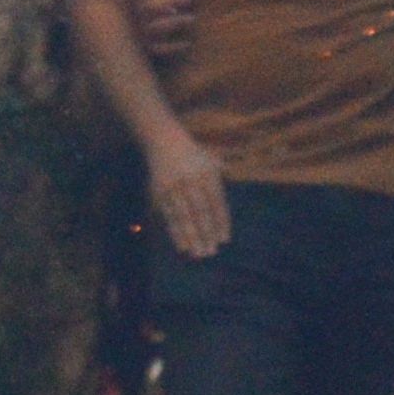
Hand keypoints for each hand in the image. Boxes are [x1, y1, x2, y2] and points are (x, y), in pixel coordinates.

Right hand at [134, 0, 199, 65]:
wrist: (117, 54)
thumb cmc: (133, 23)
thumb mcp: (138, 5)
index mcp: (130, 1)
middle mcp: (131, 16)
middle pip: (153, 4)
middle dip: (172, 0)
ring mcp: (136, 34)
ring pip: (158, 26)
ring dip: (177, 21)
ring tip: (192, 18)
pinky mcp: (141, 51)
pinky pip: (159, 49)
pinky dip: (174, 47)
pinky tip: (187, 43)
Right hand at [142, 129, 231, 261]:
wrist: (163, 140)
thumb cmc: (194, 155)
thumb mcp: (211, 161)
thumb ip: (224, 182)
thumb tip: (233, 198)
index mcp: (207, 173)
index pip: (216, 202)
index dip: (221, 222)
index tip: (224, 241)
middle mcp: (190, 179)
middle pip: (200, 211)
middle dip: (206, 233)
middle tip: (211, 253)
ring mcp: (174, 186)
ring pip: (184, 215)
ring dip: (191, 237)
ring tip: (198, 255)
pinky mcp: (160, 192)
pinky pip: (169, 215)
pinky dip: (175, 232)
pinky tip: (182, 246)